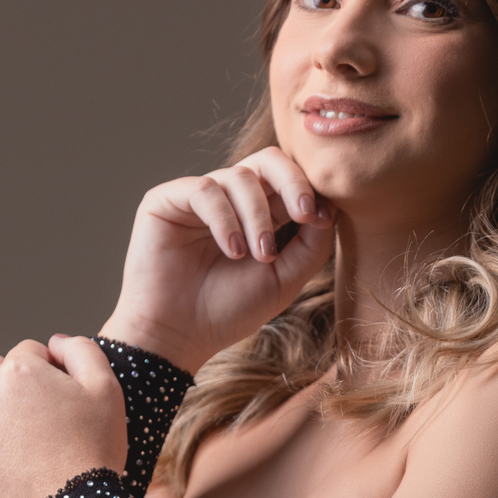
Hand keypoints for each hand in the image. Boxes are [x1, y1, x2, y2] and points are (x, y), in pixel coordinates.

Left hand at [0, 335, 126, 497]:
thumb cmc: (94, 450)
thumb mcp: (107, 390)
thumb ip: (81, 351)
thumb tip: (53, 342)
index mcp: (20, 371)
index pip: (27, 352)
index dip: (48, 372)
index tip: (60, 399)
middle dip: (10, 383)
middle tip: (36, 417)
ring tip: (16, 438)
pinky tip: (3, 461)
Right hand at [100, 146, 334, 372]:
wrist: (178, 336)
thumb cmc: (227, 312)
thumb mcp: (282, 280)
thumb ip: (311, 245)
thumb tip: (331, 207)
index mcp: (258, 214)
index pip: (289, 182)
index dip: (309, 190)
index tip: (320, 217)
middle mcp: (229, 199)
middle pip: (268, 161)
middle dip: (292, 182)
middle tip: (305, 214)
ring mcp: (197, 198)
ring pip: (239, 177)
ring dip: (257, 216)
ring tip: (259, 255)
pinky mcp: (166, 200)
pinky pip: (205, 190)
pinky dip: (225, 218)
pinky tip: (232, 250)